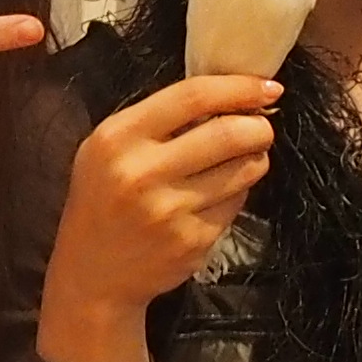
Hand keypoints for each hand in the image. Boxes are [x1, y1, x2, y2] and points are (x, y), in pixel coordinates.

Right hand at [33, 73, 284, 361]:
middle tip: (263, 127)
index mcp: (118, 138)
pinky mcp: (192, 242)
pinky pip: (235, 204)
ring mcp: (170, 211)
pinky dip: (238, 192)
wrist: (93, 274)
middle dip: (259, 126)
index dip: (239, 87)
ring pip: (242, 170)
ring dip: (256, 158)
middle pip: (228, 133)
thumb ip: (157, 121)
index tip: (268, 87)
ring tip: (247, 156)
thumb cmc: (104, 200)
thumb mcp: (109, 148)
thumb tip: (228, 98)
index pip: (193, 96)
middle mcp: (142, 173)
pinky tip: (220, 194)